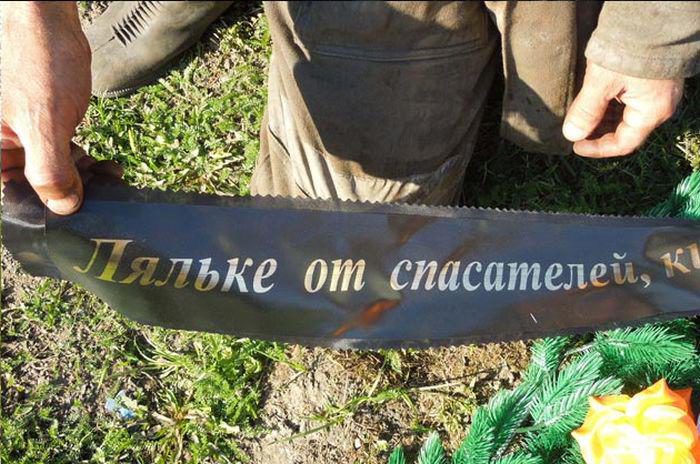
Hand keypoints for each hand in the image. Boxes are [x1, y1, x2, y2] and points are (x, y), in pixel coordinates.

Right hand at [1, 2, 90, 214]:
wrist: (46, 19)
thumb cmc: (36, 61)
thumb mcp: (44, 122)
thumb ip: (50, 169)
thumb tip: (63, 207)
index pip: (14, 197)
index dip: (44, 211)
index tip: (78, 217)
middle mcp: (1, 147)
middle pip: (34, 189)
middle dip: (70, 195)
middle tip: (103, 199)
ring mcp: (22, 137)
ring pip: (52, 173)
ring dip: (82, 180)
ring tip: (110, 180)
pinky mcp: (44, 126)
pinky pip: (62, 154)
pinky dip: (84, 163)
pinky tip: (106, 168)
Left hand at [563, 62, 683, 157]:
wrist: (653, 16)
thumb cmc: (629, 50)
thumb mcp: (601, 83)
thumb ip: (586, 111)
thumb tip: (572, 135)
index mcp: (652, 112)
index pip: (623, 144)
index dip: (597, 149)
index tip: (575, 146)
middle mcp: (659, 106)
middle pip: (625, 130)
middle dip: (598, 133)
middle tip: (575, 130)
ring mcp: (658, 93)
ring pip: (626, 116)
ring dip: (603, 119)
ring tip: (580, 116)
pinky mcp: (653, 80)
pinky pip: (630, 101)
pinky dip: (610, 105)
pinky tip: (592, 101)